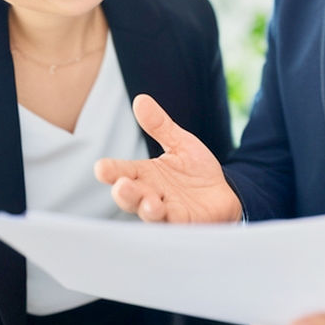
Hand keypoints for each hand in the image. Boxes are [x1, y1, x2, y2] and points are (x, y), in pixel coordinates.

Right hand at [94, 94, 242, 222]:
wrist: (223, 193)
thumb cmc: (196, 171)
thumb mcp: (180, 143)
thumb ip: (160, 126)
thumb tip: (141, 99)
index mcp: (145, 174)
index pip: (123, 172)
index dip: (111, 171)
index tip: (101, 168)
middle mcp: (151, 194)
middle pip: (131, 196)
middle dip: (125, 193)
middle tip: (122, 186)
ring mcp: (167, 211)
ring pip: (152, 214)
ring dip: (148, 209)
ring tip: (150, 203)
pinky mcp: (185, 223)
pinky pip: (176, 224)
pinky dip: (173, 221)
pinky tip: (171, 215)